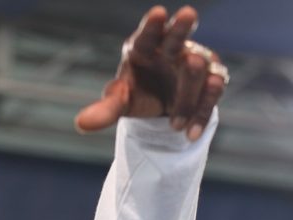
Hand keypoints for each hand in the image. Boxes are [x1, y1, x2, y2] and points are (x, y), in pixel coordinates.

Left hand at [74, 5, 227, 140]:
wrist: (162, 108)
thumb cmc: (136, 94)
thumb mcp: (120, 102)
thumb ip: (105, 110)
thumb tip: (81, 124)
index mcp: (144, 47)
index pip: (147, 34)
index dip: (152, 25)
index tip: (158, 13)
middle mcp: (171, 48)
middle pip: (177, 36)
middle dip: (182, 27)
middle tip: (188, 14)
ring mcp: (195, 60)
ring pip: (196, 70)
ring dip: (186, 97)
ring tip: (174, 123)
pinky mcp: (211, 78)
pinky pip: (211, 93)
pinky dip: (199, 114)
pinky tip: (189, 133)